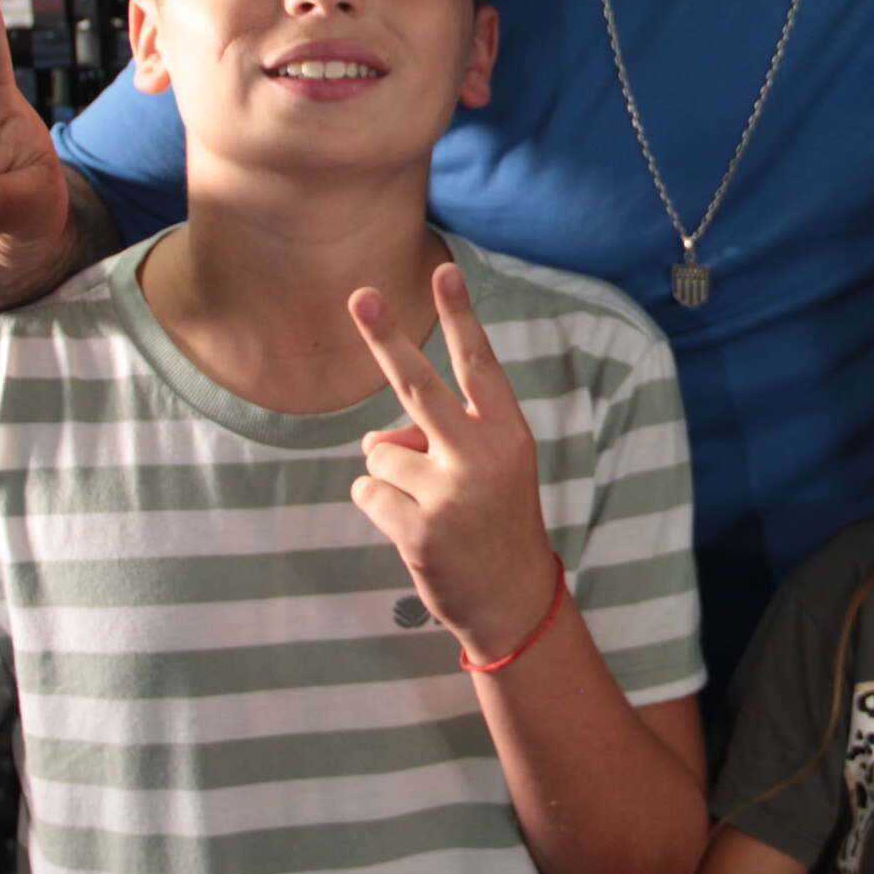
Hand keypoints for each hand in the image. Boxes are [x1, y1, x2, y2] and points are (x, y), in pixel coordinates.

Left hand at [348, 263, 557, 659]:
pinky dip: (377, 506)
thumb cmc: (496, 522)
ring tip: (427, 506)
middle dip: (385, 338)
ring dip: (389, 474)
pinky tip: (412, 529)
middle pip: (418, 386)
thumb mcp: (488, 471)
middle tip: (359, 295)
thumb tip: (373, 438)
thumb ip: (440, 440)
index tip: (445, 271)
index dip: (460, 317)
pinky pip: (367, 491)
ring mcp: (451, 493)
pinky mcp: (419, 530)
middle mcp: (483, 456)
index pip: (479, 364)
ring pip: (379, 451)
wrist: (514, 602)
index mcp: (508, 434)